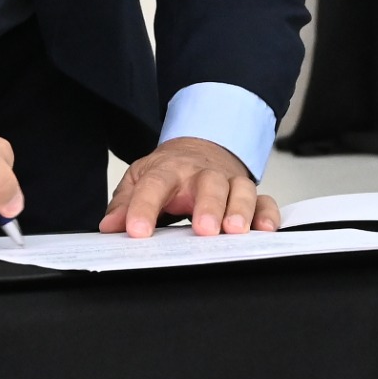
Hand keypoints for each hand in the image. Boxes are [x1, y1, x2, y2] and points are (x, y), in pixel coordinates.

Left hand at [99, 137, 280, 238]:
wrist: (199, 148)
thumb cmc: (170, 171)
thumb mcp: (140, 179)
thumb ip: (125, 203)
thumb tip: (110, 225)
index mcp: (169, 170)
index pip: (154, 185)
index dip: (143, 208)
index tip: (136, 230)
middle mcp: (202, 173)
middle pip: (207, 183)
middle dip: (208, 205)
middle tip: (203, 229)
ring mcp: (228, 182)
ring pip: (240, 189)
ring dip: (239, 209)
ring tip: (234, 230)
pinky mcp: (248, 194)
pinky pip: (264, 200)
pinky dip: (267, 213)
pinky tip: (264, 229)